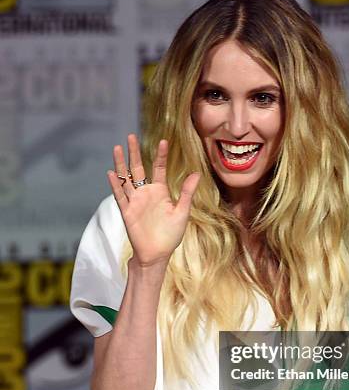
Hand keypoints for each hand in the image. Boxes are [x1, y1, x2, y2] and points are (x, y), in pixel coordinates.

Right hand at [107, 134, 199, 266]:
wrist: (157, 254)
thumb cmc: (171, 235)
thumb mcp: (182, 212)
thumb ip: (187, 192)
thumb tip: (197, 174)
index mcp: (160, 192)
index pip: (159, 168)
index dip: (161, 155)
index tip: (163, 141)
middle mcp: (146, 193)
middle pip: (138, 168)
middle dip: (134, 152)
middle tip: (131, 135)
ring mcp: (135, 201)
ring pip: (126, 178)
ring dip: (121, 164)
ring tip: (117, 147)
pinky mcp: (127, 211)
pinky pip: (120, 196)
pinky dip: (116, 184)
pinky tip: (112, 173)